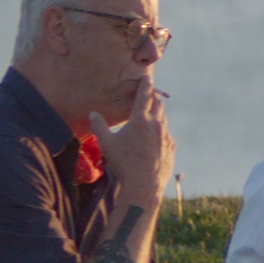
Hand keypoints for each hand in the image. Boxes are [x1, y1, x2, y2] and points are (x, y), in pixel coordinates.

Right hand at [101, 77, 176, 194]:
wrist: (144, 185)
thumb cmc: (123, 163)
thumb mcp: (106, 143)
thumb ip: (99, 126)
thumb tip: (92, 113)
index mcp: (140, 120)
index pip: (144, 96)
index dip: (145, 85)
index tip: (147, 77)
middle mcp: (156, 125)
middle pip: (157, 104)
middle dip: (152, 98)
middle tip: (148, 94)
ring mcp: (166, 136)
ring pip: (163, 119)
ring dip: (157, 114)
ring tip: (150, 114)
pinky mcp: (171, 147)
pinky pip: (166, 134)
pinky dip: (160, 131)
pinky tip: (155, 137)